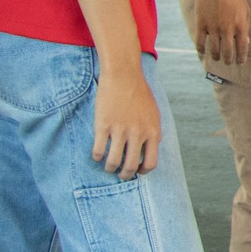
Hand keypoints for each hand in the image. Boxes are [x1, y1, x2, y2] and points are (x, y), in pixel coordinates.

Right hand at [91, 63, 161, 178]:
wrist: (124, 76)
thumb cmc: (139, 94)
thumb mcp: (153, 114)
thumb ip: (152, 132)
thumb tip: (149, 150)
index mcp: (153, 132)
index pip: (151, 163)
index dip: (143, 171)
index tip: (137, 171)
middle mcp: (138, 134)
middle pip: (131, 166)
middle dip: (125, 175)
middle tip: (120, 175)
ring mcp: (120, 130)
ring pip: (113, 162)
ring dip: (109, 168)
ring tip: (108, 167)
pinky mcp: (103, 126)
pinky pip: (98, 151)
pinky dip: (97, 157)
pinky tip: (97, 155)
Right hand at [191, 0, 249, 63]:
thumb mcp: (245, 9)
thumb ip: (245, 26)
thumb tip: (246, 41)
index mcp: (240, 25)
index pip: (242, 47)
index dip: (241, 57)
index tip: (240, 62)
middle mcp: (227, 29)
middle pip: (228, 52)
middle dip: (228, 60)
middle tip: (227, 63)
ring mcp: (213, 27)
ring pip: (214, 50)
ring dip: (216, 57)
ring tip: (217, 58)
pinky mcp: (201, 24)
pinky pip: (200, 42)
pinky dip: (201, 50)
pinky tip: (203, 52)